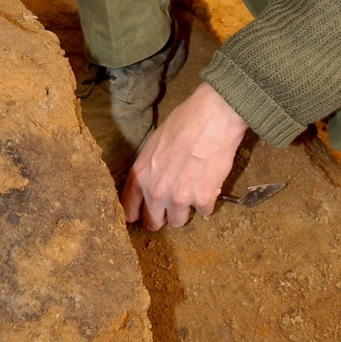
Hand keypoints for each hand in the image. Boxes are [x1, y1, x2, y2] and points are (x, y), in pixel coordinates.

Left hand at [121, 81, 246, 229]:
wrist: (211, 119)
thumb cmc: (182, 124)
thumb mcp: (154, 145)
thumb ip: (149, 170)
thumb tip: (151, 183)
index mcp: (141, 177)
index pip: (129, 210)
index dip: (136, 214)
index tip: (142, 214)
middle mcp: (156, 193)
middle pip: (153, 223)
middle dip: (161, 217)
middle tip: (169, 207)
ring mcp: (179, 199)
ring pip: (178, 222)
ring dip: (184, 211)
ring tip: (191, 192)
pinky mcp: (203, 200)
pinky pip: (203, 212)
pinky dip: (206, 202)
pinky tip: (208, 185)